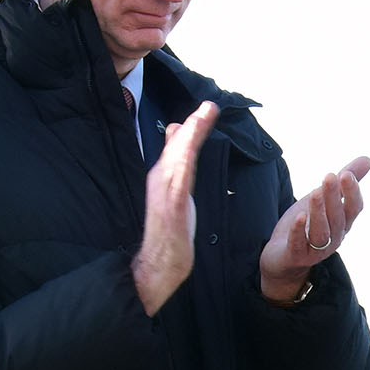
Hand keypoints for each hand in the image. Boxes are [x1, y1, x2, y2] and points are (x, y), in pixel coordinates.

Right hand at [133, 103, 220, 314]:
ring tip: (203, 119)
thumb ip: (178, 167)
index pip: (179, 147)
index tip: (207, 110)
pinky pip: (177, 182)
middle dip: (194, 126)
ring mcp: (164, 193)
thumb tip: (180, 141)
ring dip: (190, 139)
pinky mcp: (170, 208)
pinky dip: (182, 164)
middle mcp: (162, 180)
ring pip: (178, 160)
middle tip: (209, 107)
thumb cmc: (169, 229)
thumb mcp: (178, 193)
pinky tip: (189, 152)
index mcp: (165, 176)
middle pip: (179, 148)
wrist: (160, 262)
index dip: (192, 128)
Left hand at [258, 156, 369, 303]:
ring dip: (319, 212)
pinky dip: (299, 231)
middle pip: (337, 218)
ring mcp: (315, 249)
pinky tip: (299, 216)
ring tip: (315, 192)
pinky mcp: (295, 256)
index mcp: (343, 223)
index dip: (352, 193)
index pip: (354, 209)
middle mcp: (333, 238)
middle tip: (329, 176)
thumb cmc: (307, 224)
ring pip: (321, 232)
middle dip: (334, 197)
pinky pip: (298, 245)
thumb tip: (368, 159)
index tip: (346, 173)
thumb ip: (345, 181)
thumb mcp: (325, 198)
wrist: (282, 257)